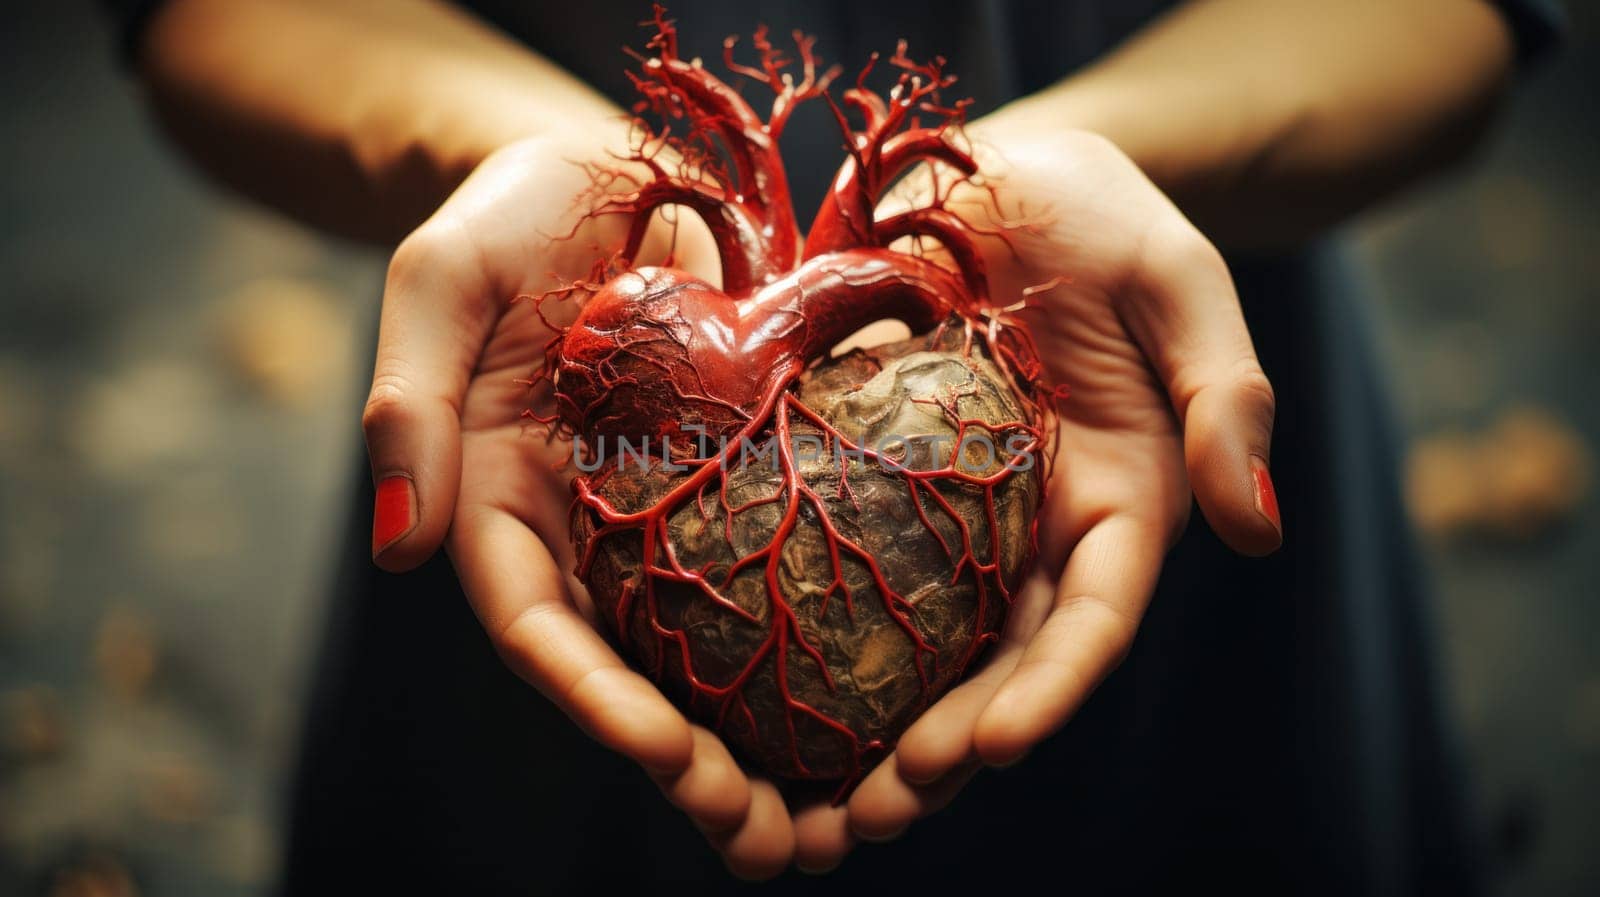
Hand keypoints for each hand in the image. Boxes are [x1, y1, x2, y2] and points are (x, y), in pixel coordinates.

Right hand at [360, 132, 802, 877]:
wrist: (609, 172)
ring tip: (831, 822)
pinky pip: (776, 576)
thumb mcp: (447, 277)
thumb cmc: (515, 211)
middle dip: (688, 767)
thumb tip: (398, 547)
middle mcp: (586, 530)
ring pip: (708, 651)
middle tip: (765, 840)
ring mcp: (664, 514)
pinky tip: (881, 708)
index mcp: (504, 499)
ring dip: (761, 745)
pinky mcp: (738, 482)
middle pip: (629, 672)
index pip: (537, 625)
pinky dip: (818, 650)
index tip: (663, 754)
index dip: (593, 699)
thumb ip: (411, 398)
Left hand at [826, 127, 1282, 854]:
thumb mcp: (1179, 283)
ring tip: (812, 805)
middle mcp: (1035, 527)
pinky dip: (810, 637)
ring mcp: (953, 512)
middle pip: (998, 660)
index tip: (989, 750)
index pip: (1092, 616)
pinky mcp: (874, 478)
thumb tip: (1257, 533)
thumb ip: (1225, 398)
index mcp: (1120, 497)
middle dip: (945, 747)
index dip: (1048, 689)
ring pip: (920, 643)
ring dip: (873, 728)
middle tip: (875, 817)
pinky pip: (843, 566)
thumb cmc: (1101, 212)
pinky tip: (752, 693)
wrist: (999, 173)